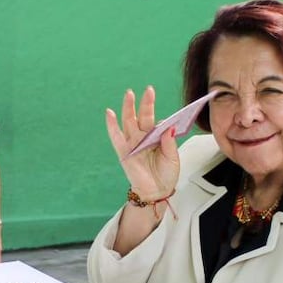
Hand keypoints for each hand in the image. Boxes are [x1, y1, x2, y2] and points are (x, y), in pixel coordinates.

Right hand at [105, 86, 179, 201]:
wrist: (157, 191)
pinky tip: (109, 113)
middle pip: (142, 116)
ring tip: (129, 94)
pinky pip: (116, 137)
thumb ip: (169, 142)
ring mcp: (133, 143)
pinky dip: (112, 125)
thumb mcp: (172, 157)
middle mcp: (144, 138)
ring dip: (129, 108)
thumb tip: (168, 127)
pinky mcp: (124, 152)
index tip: (160, 103)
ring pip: (129, 122)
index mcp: (156, 137)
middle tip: (148, 90)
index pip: (157, 121)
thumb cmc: (166, 174)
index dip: (158, 113)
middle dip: (145, 103)